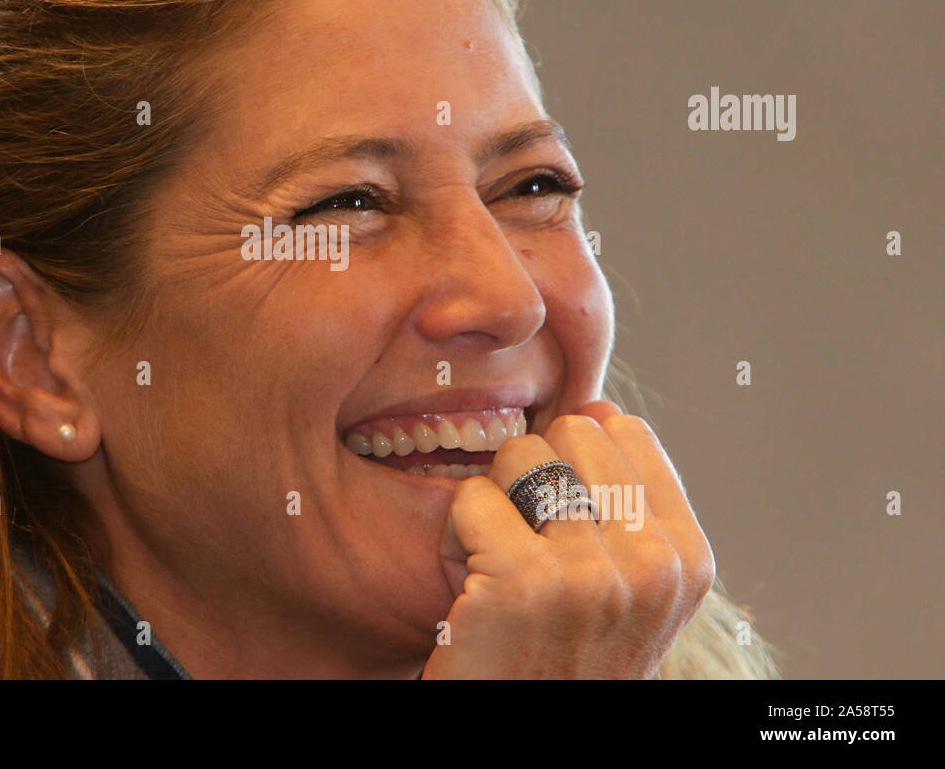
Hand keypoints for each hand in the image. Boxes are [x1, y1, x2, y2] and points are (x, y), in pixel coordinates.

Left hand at [421, 401, 715, 678]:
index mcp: (687, 559)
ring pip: (517, 456)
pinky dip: (454, 542)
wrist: (521, 734)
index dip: (572, 464)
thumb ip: (626, 508)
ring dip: (491, 511)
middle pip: (569, 432)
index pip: (626, 430)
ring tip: (500, 576)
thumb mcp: (625, 592)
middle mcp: (653, 564)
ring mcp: (592, 573)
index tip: (563, 530)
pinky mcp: (524, 582)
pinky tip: (470, 598)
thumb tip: (599, 406)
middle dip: (531, 481)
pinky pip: (470, 499)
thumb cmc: (558, 660)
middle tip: (526, 555)